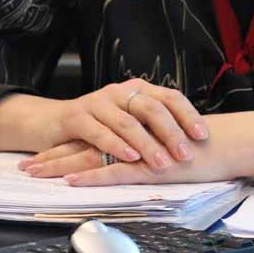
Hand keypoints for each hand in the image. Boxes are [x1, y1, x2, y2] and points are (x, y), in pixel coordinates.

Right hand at [18, 79, 208, 175]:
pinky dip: (116, 145)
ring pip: (128, 123)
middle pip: (152, 108)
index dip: (187, 115)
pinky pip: (100, 131)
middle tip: (185, 154)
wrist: (51, 122)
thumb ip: (152, 126)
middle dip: (171, 133)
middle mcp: (120, 91)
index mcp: (137, 89)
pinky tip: (129, 157)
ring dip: (148, 145)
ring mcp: (97, 102)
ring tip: (162, 163)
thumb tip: (190, 141)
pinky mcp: (77, 116)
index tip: (202, 135)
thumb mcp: (128, 122)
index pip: (169, 97)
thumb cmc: (97, 126)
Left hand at [43, 112, 253, 185]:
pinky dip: (92, 176)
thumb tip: (129, 154)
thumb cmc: (202, 146)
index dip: (66, 146)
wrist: (228, 143)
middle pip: (85, 143)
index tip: (41, 154)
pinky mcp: (149, 164)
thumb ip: (146, 143)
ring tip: (38, 172)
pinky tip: (73, 181)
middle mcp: (132, 135)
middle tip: (26, 164)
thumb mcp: (167, 141)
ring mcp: (139, 150)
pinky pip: (115, 171)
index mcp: (133, 130)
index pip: (93, 137)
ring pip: (93, 155)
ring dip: (63, 165)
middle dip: (54, 155)